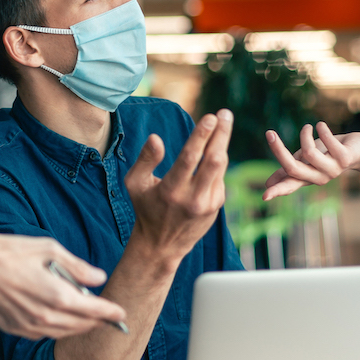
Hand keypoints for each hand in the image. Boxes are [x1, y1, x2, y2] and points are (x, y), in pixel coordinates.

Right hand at [0, 230, 127, 339]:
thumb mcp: (49, 249)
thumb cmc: (9, 252)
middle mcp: (46, 318)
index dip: (112, 312)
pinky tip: (58, 316)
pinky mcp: (15, 330)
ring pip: (64, 333)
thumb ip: (77, 266)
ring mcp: (29, 327)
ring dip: (78, 326)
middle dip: (97, 320)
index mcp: (58, 297)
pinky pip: (44, 334)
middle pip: (82, 326)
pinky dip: (57, 327)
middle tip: (107, 314)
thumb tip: (98, 277)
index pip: (95, 311)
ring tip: (85, 316)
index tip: (122, 313)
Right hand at [126, 110, 231, 266]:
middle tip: (225, 113)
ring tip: (224, 122)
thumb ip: (144, 160)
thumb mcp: (134, 184)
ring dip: (223, 142)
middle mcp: (193, 198)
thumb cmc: (145, 208)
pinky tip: (212, 149)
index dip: (202, 136)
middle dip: (221, 134)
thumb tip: (155, 138)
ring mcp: (208, 203)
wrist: (161, 245)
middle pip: (214, 160)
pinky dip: (216, 160)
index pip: (190, 158)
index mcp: (171, 190)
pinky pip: (219, 176)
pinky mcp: (216, 206)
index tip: (211, 117)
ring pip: (221, 167)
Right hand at [262, 123, 359, 200]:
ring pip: (308, 152)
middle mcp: (319, 177)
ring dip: (304, 135)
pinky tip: (321, 125)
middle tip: (269, 133)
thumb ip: (289, 169)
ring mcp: (332, 170)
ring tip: (308, 127)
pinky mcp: (344, 159)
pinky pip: (327, 142)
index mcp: (308, 177)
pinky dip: (322, 130)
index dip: (277, 190)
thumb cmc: (329, 154)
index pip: (289, 186)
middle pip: (293, 168)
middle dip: (278, 150)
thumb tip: (268, 183)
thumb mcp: (306, 161)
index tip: (264, 196)